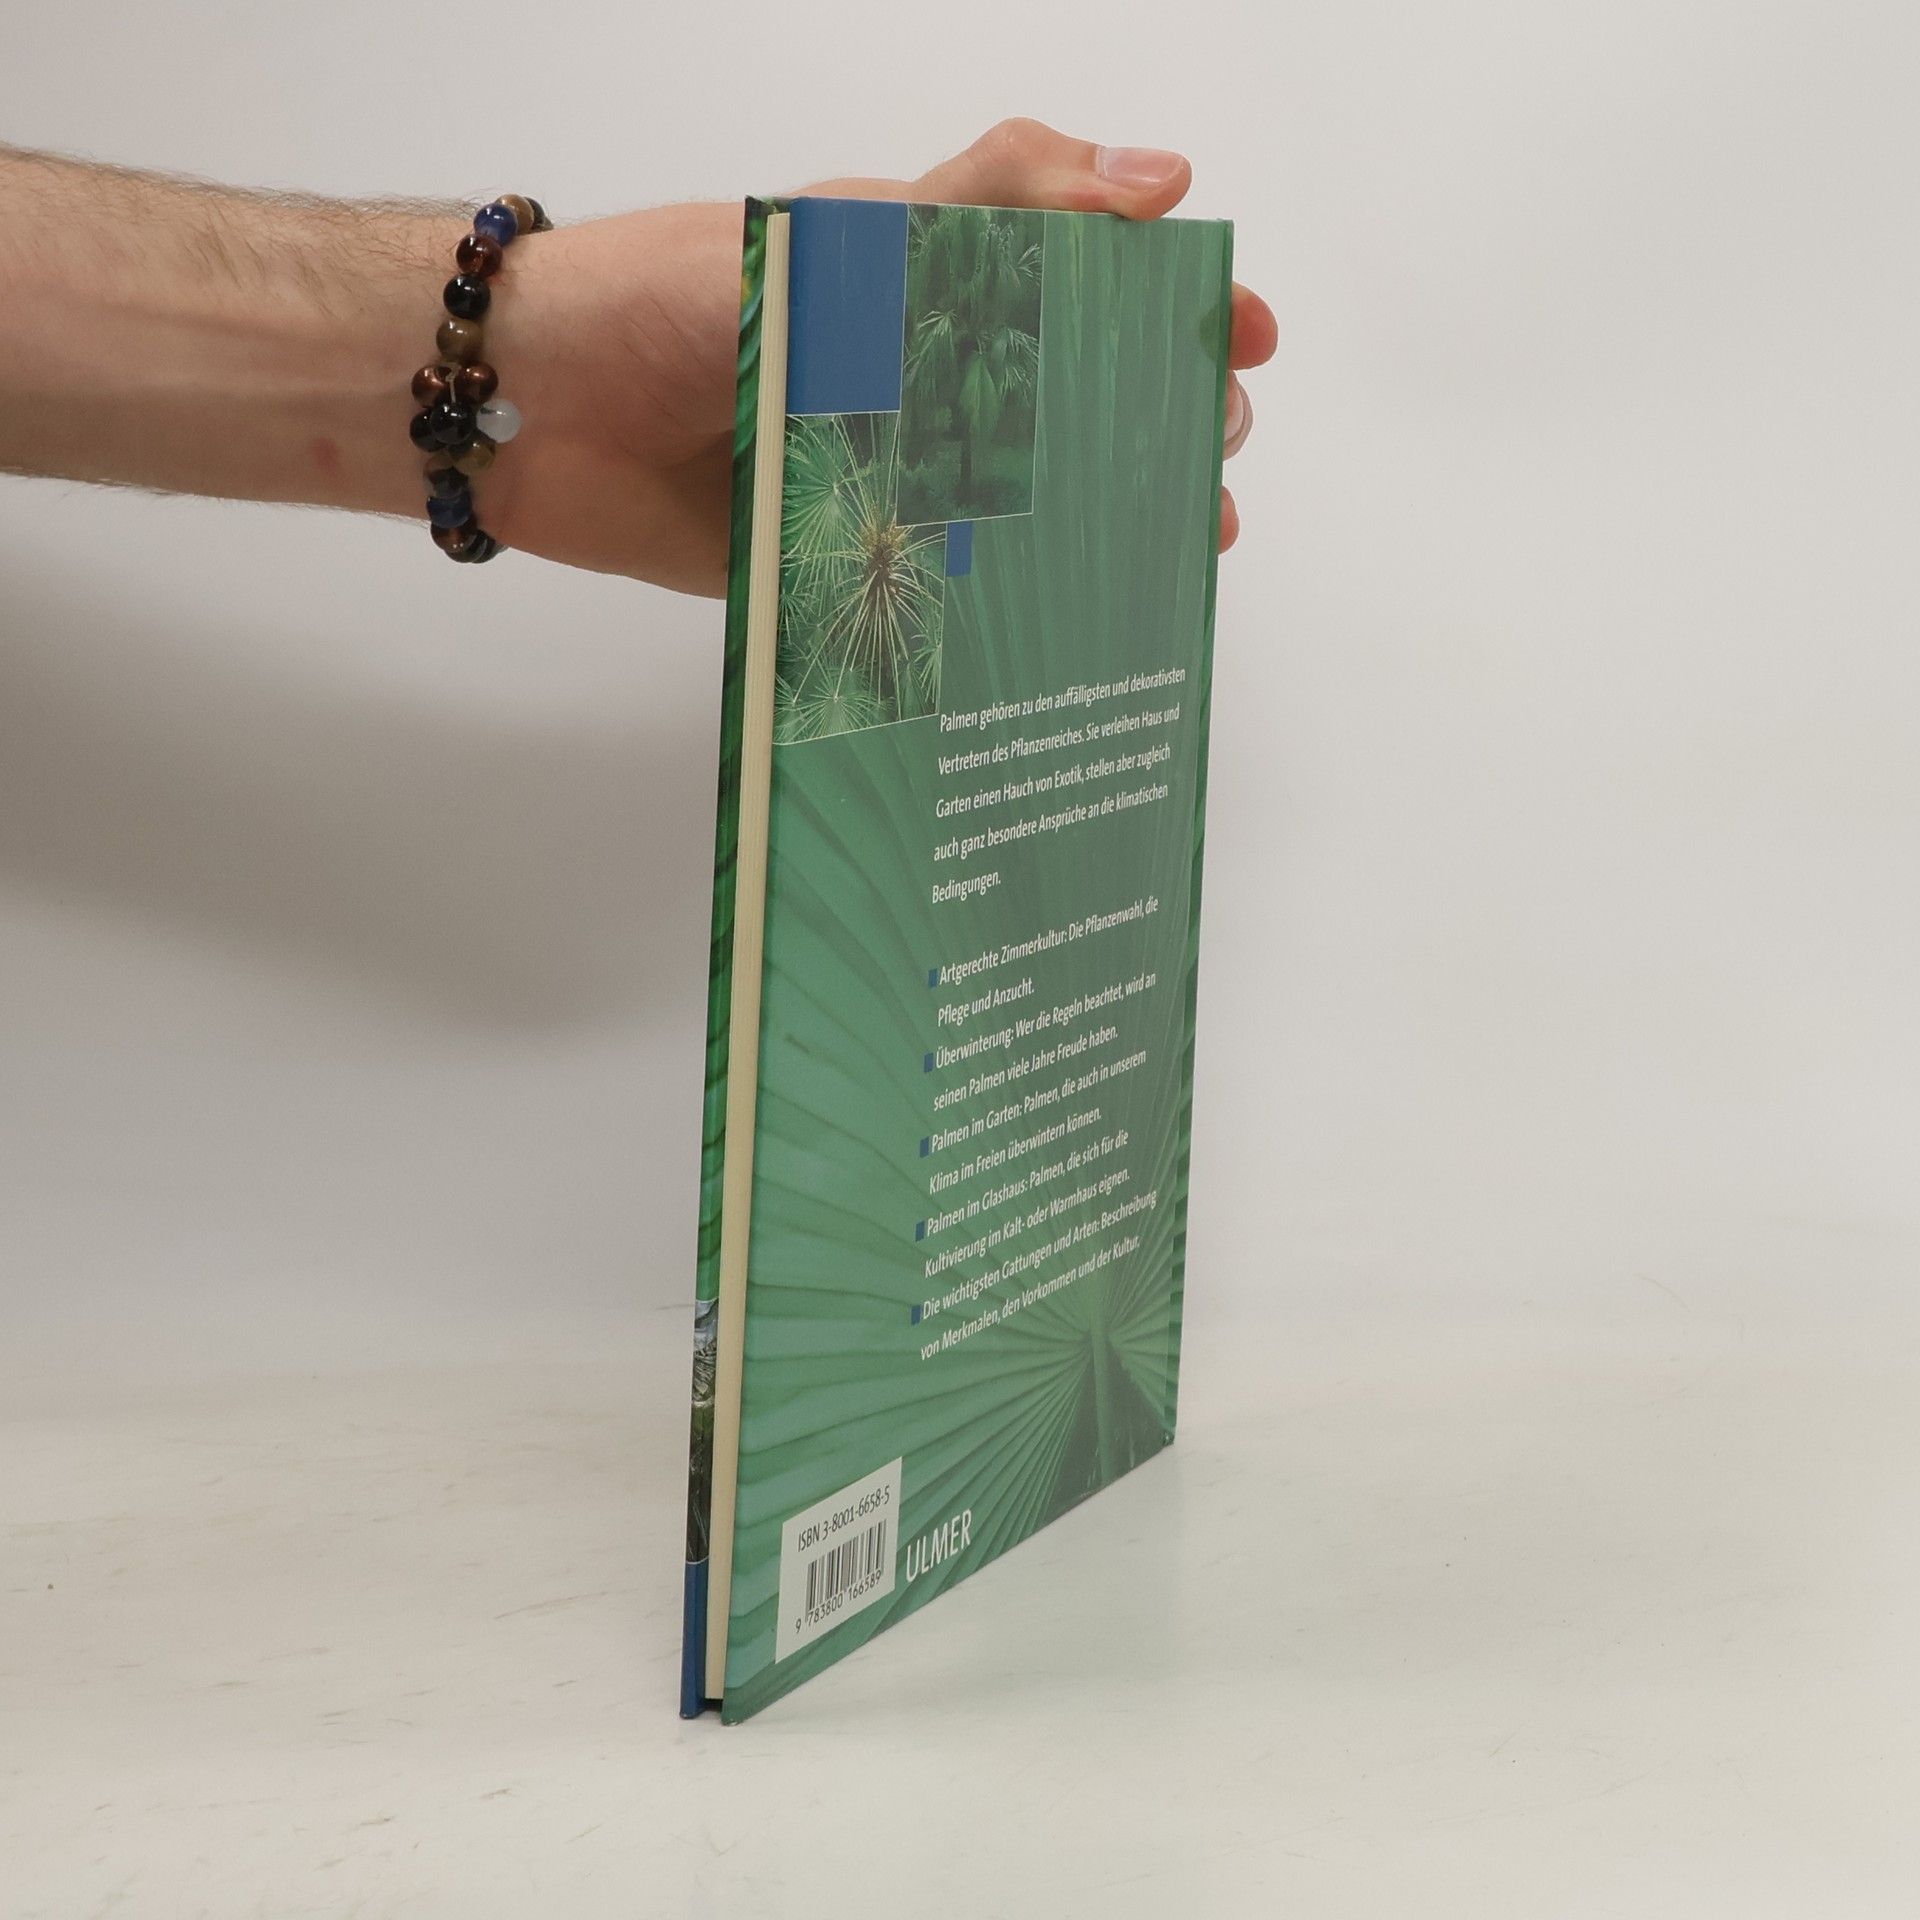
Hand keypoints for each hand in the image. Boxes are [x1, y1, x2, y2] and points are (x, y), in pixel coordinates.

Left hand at [492, 119, 1276, 593]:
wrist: (522, 405)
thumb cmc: (672, 296)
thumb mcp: (847, 232)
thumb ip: (994, 204)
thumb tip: (1160, 175)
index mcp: (923, 286)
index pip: (1081, 289)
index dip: (1167, 311)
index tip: (1239, 343)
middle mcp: (910, 381)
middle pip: (1065, 406)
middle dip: (1153, 428)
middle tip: (1210, 459)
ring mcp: (876, 476)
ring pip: (1016, 507)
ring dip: (1098, 527)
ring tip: (1173, 548)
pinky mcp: (830, 564)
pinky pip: (929, 593)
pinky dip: (997, 608)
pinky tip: (1062, 626)